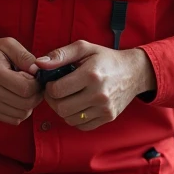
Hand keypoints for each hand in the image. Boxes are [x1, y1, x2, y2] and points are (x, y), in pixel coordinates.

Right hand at [0, 36, 42, 124]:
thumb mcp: (6, 44)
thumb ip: (24, 56)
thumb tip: (37, 70)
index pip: (26, 88)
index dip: (36, 83)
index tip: (34, 76)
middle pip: (26, 103)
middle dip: (36, 94)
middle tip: (33, 83)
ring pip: (22, 114)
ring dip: (30, 104)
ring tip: (24, 90)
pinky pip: (14, 120)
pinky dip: (21, 111)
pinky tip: (17, 98)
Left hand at [34, 41, 155, 130]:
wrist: (133, 72)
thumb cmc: (106, 58)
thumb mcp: (84, 48)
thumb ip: (60, 55)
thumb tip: (39, 64)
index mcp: (90, 75)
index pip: (57, 90)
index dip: (48, 87)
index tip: (51, 82)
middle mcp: (98, 94)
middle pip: (61, 108)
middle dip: (52, 100)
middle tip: (55, 92)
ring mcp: (104, 108)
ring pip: (69, 119)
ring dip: (63, 110)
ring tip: (66, 98)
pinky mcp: (108, 117)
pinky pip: (82, 126)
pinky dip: (74, 118)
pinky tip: (76, 106)